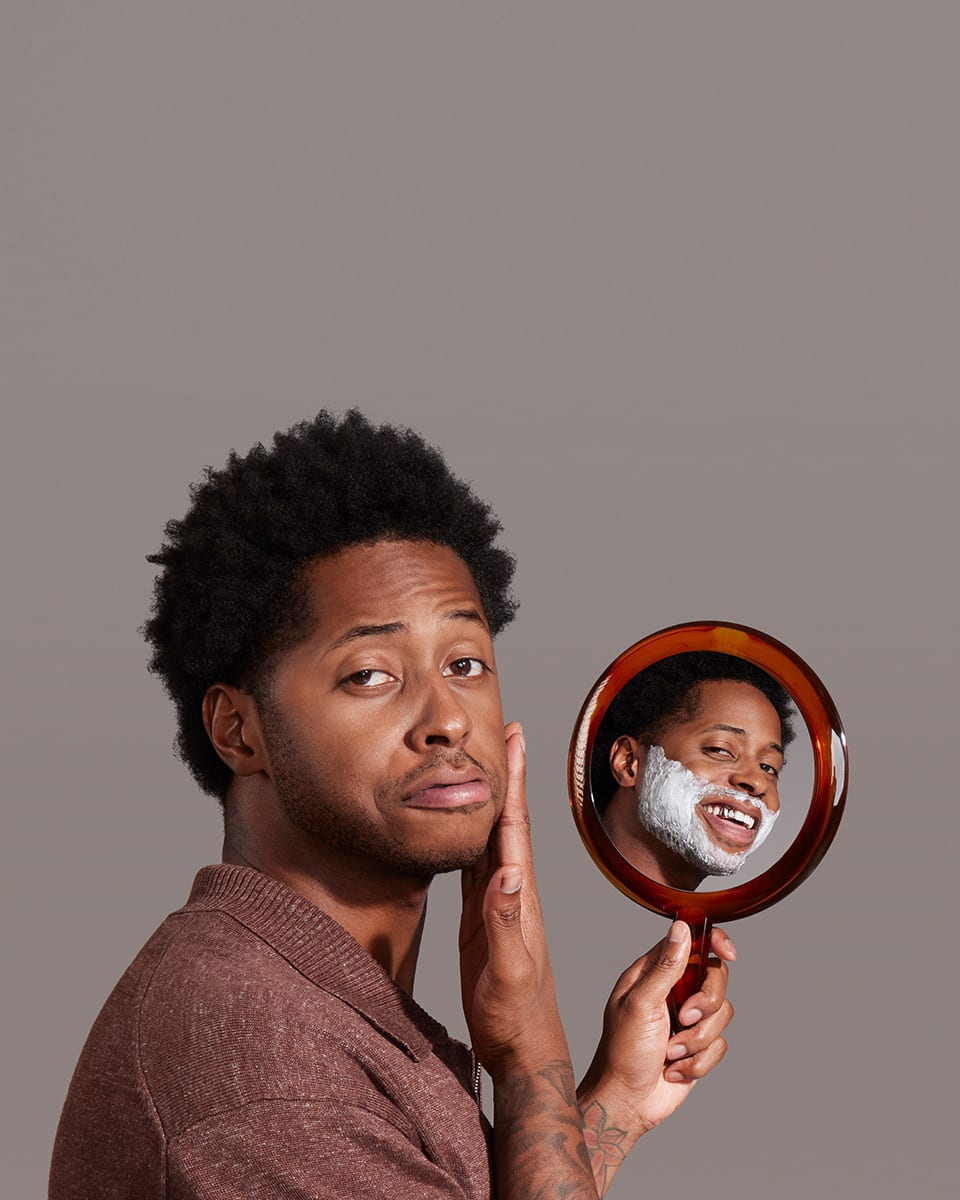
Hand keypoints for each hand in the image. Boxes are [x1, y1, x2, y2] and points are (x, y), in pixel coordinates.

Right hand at [459, 723, 567, 1075]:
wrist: (524, 1049)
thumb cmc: (518, 1016)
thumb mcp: (511, 971)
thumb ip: (505, 923)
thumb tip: (506, 873)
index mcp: (520, 895)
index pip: (514, 825)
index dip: (513, 779)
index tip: (513, 736)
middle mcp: (513, 890)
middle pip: (506, 819)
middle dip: (505, 773)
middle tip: (502, 731)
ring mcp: (499, 903)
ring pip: (493, 837)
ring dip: (491, 799)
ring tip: (486, 764)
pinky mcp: (484, 919)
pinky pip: (477, 866)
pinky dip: (473, 837)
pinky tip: (465, 825)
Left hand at [578, 924, 734, 1134]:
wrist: (627, 1101)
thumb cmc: (623, 1050)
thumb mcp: (641, 1003)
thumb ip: (665, 966)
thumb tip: (681, 927)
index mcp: (654, 973)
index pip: (690, 943)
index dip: (713, 942)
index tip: (727, 953)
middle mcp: (673, 991)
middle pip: (715, 978)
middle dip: (706, 1003)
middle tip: (684, 1018)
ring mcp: (687, 1019)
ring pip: (722, 1014)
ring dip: (697, 1040)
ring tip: (670, 1052)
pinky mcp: (698, 1047)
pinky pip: (720, 1045)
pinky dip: (698, 1061)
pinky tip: (673, 1069)